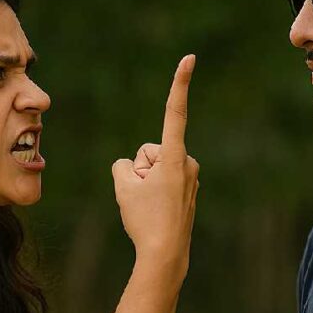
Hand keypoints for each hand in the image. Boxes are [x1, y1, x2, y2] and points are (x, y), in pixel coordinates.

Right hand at [112, 55, 199, 274]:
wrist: (165, 254)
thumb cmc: (144, 219)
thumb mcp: (122, 184)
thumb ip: (124, 164)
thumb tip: (137, 166)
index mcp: (174, 156)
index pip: (175, 112)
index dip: (179, 83)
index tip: (189, 58)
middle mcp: (188, 162)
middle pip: (148, 153)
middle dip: (141, 170)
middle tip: (144, 197)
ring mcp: (190, 177)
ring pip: (154, 168)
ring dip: (147, 183)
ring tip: (152, 206)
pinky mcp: (188, 190)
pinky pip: (161, 181)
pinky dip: (154, 192)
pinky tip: (158, 212)